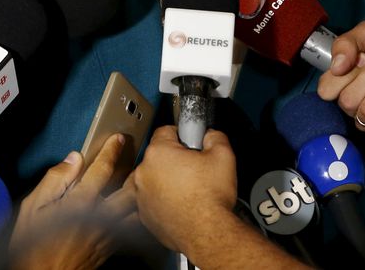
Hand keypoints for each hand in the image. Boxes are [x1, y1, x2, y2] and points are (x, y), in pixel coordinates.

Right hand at [10, 134, 135, 269]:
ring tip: (140, 179)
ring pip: (134, 207)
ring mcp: (109, 234)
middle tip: (138, 156)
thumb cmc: (34, 248)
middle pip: (130, 188)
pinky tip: (131, 208)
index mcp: (81, 202)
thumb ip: (54, 180)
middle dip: (136, 170)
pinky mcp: (111, 248)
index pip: (103, 169)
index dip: (111, 150)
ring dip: (138, 192)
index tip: (117, 140)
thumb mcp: (33, 208)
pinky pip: (130, 225)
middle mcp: (100, 217)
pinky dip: (134, 212)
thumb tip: (72, 160)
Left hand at [132, 126, 236, 251]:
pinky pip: (152, 200)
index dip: (182, 135)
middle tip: (194, 169)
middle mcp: (144, 172)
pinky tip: (181, 204)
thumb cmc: (211, 198)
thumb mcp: (223, 155)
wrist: (208, 233)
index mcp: (159, 152)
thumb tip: (210, 135)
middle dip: (174, 160)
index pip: (165, 130)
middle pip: (158, 156)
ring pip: (153, 179)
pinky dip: (163, 201)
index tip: (190, 143)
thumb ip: (214, 136)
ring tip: (188, 188)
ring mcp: (141, 195)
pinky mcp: (145, 215)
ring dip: (166, 180)